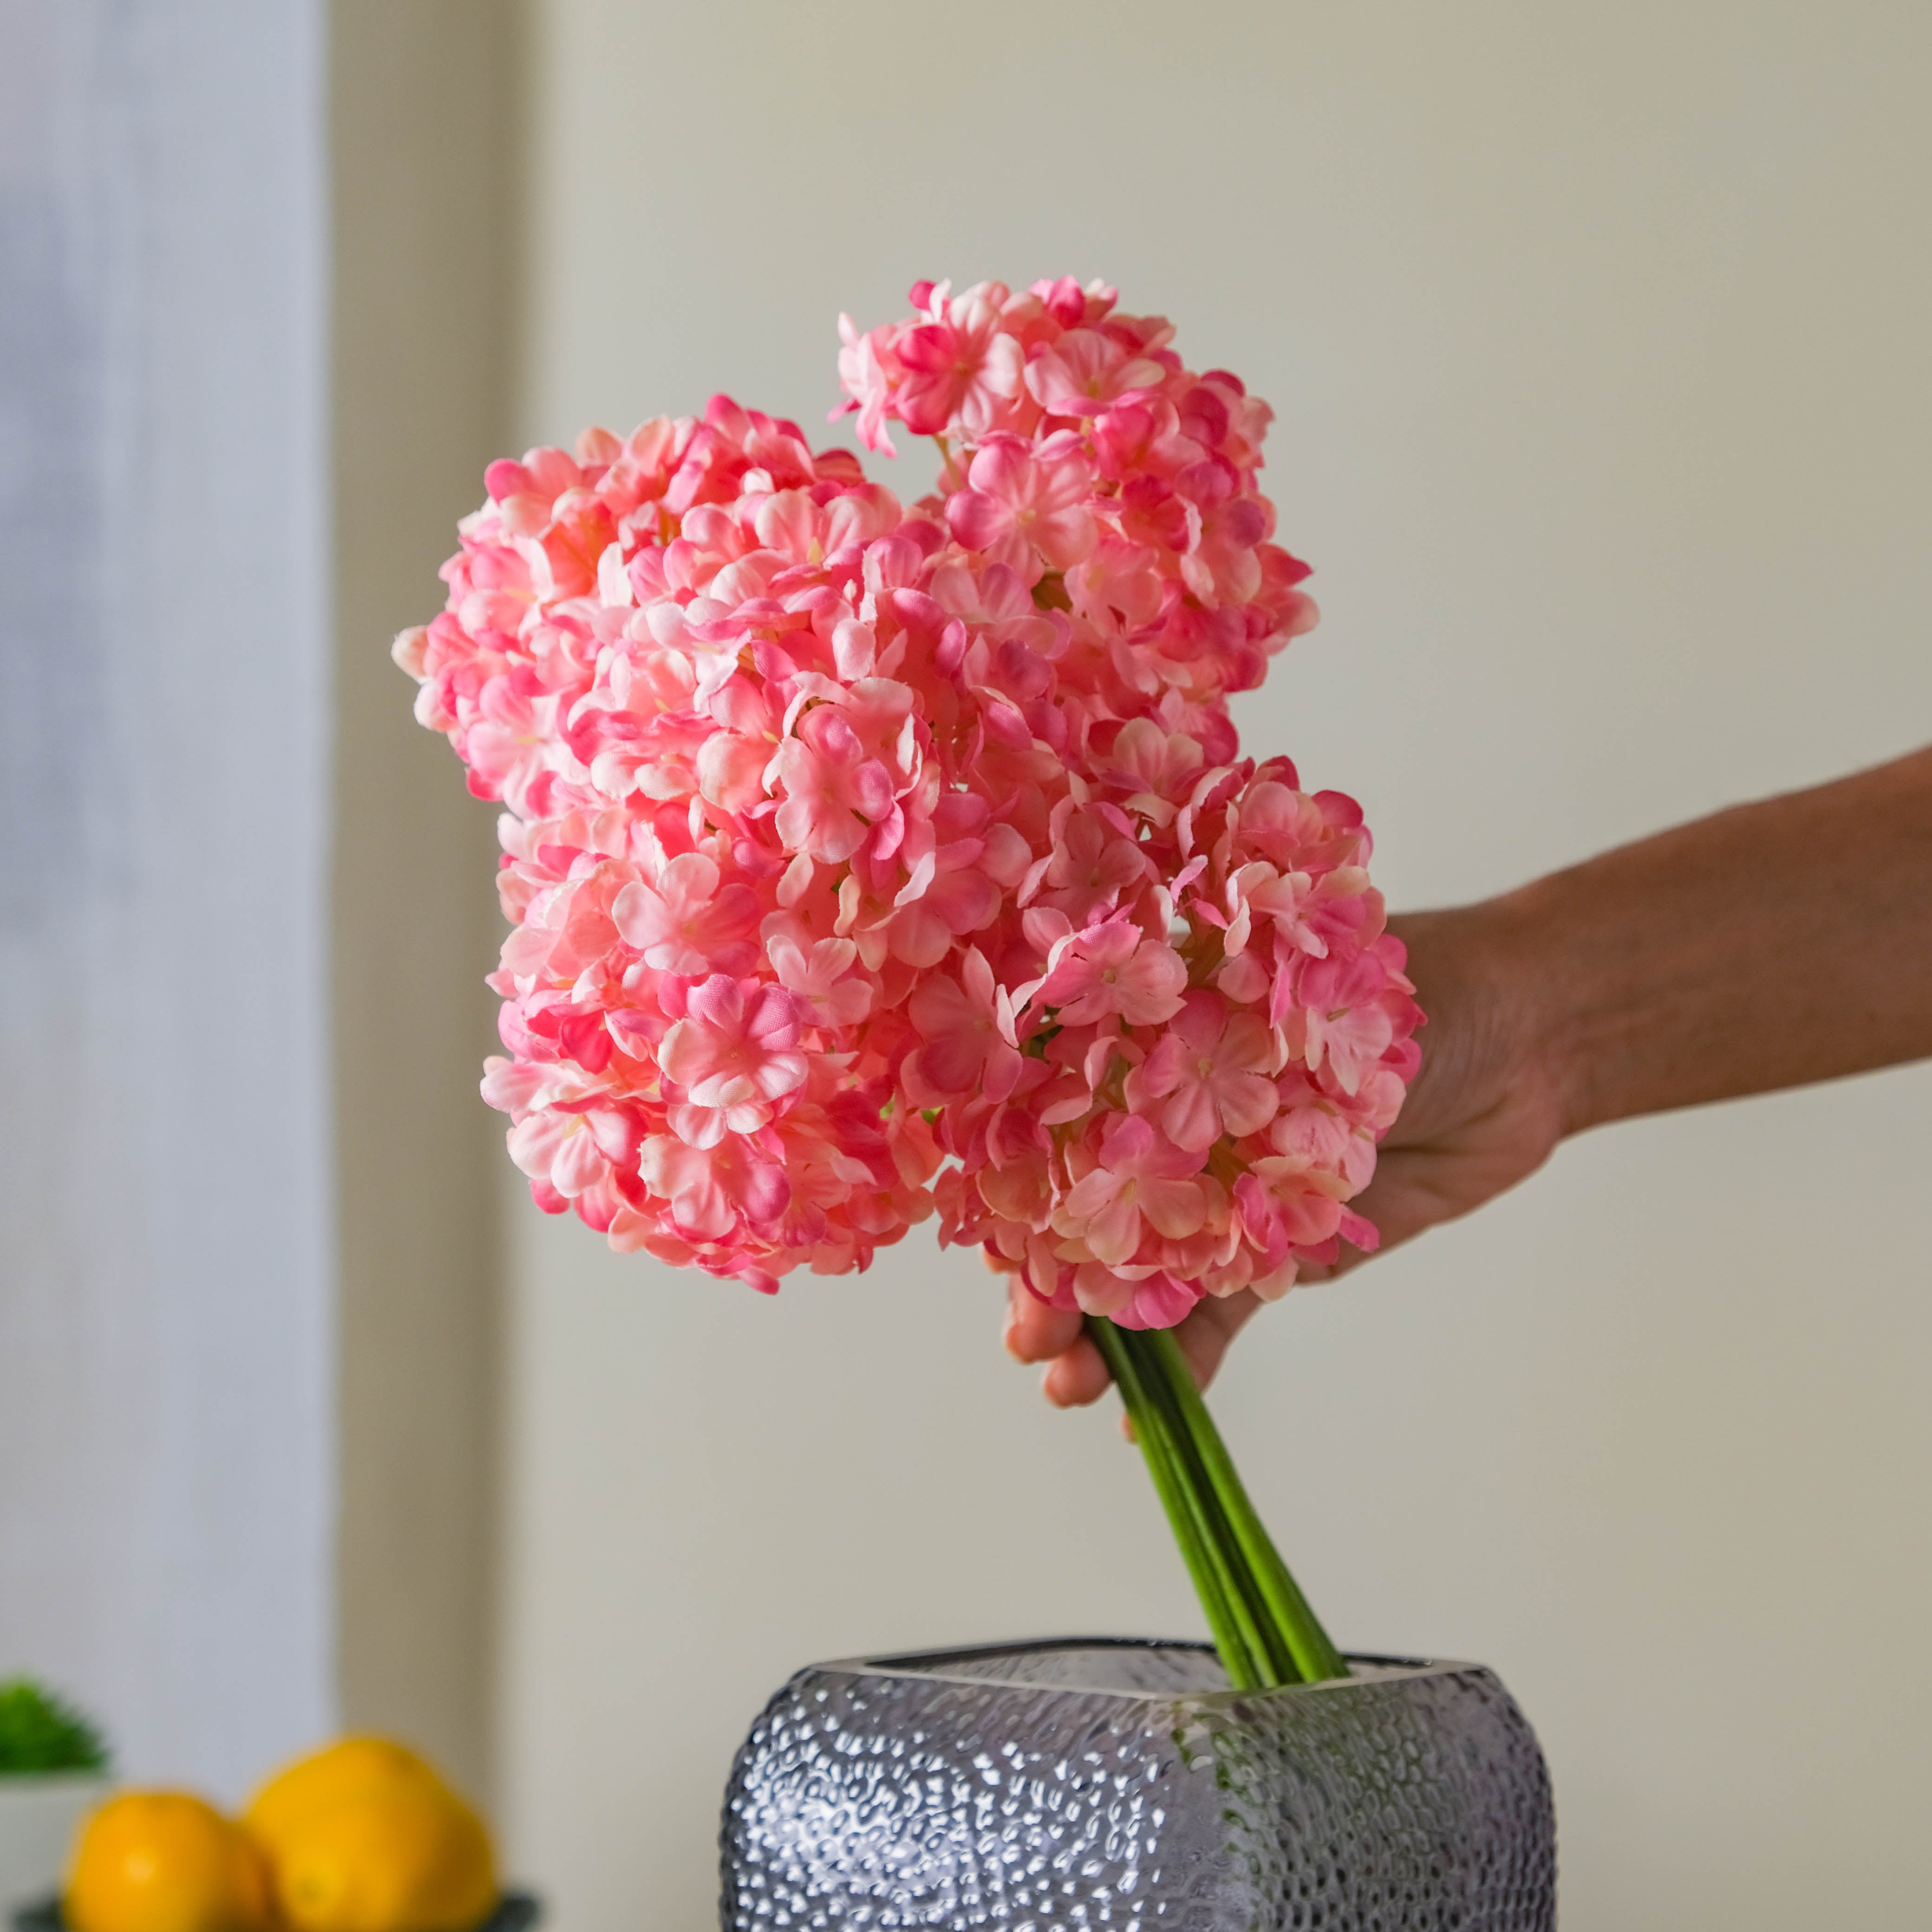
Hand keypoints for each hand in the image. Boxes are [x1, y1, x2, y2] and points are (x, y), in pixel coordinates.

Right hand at [1003, 901, 1569, 1402]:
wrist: (1525, 1044)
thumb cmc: (1413, 997)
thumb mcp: (1298, 1015)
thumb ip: (1211, 1064)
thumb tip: (1110, 1110)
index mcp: (1152, 1047)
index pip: (1059, 1126)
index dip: (1023, 1187)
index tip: (1003, 1243)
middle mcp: (1172, 1125)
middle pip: (1087, 1212)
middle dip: (1052, 1281)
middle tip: (1034, 1340)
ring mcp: (1223, 1194)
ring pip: (1140, 1277)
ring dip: (1101, 1338)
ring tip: (1071, 1387)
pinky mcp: (1278, 1251)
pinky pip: (1217, 1316)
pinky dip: (1182, 1367)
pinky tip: (1148, 1419)